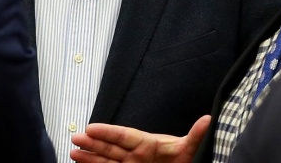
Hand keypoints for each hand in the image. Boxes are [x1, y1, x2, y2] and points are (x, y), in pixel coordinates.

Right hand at [70, 115, 210, 162]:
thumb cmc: (184, 161)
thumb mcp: (188, 149)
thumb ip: (194, 136)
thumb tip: (208, 121)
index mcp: (147, 144)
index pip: (124, 136)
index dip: (108, 132)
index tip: (92, 127)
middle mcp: (135, 155)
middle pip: (110, 148)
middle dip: (93, 143)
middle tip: (76, 137)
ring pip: (106, 160)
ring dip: (89, 156)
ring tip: (73, 151)